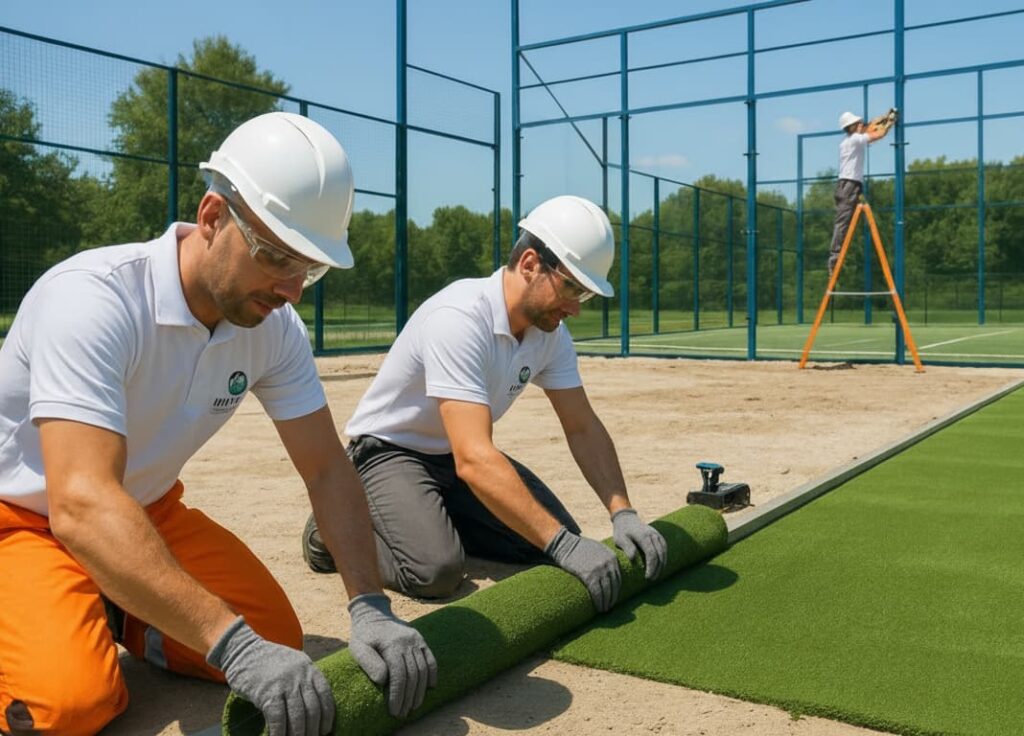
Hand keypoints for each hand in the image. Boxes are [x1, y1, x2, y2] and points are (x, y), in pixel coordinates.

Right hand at [207, 617, 333, 735]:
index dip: (328, 715)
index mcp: (308, 668)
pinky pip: (278, 719)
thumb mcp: (294, 663)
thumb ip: (305, 680)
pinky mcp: (267, 693)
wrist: (243, 651)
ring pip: (298, 716)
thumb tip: (316, 706)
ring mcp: (284, 684)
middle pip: (313, 709)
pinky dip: (280, 732)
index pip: (325, 695)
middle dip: (314, 729)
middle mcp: (299, 676)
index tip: (326, 729)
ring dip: (299, 734)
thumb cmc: (269, 661)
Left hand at [347, 593, 437, 717]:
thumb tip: (384, 680)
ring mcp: (416, 640)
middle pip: (412, 675)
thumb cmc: (364, 635)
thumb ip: (369, 663)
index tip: (394, 709)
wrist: (374, 614)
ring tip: (414, 705)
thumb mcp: (358, 648)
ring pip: (423, 669)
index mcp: (392, 644)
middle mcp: (408, 641)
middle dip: (408, 697)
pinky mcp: (421, 640)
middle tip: (403, 712)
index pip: (399, 675)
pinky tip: (430, 688)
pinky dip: (432, 674)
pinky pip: (431, 659)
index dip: (398, 694)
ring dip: (420, 690)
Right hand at [545, 526, 620, 611]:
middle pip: (614, 586)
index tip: (613, 597)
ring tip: (604, 610)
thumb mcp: (599, 549)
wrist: (565, 544)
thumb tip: (609, 573)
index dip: (616, 590)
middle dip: (612, 598)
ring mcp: (599, 570)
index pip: (618, 578)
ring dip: (606, 603)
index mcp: (612, 558)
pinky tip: (599, 608)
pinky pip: (597, 593)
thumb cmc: (579, 547)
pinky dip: (599, 602)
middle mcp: (608, 564)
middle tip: (610, 607)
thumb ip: (606, 559)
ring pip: (606, 591)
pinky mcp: (588, 576)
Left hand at [611, 509, 667, 580]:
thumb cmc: (622, 531)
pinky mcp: (659, 536)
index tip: (647, 577)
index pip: (651, 554)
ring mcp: (657, 535)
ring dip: (662, 565)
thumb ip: (627, 547)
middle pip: (659, 555)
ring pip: (664, 552)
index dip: (651, 567)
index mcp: (643, 536)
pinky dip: (663, 558)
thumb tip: (633, 558)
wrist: (626, 518)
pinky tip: (660, 567)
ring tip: (656, 575)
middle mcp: (652, 535)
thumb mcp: (619, 539)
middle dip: (657, 569)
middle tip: (651, 579)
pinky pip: (664, 548)